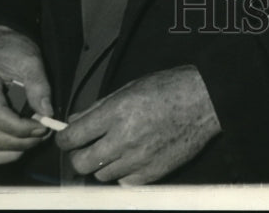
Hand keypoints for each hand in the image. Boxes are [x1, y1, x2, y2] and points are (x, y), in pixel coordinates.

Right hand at [0, 25, 53, 164]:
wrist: (1, 46)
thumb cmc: (14, 51)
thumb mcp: (31, 60)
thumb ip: (39, 85)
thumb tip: (47, 113)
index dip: (21, 127)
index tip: (43, 124)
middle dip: (22, 141)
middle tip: (44, 131)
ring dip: (14, 151)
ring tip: (34, 138)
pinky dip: (3, 154)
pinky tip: (21, 143)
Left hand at [56, 65, 220, 184]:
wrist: (204, 101)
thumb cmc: (169, 88)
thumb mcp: (130, 87)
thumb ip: (99, 106)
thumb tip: (75, 121)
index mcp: (117, 112)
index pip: (74, 136)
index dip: (64, 138)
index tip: (66, 137)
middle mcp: (124, 138)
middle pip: (82, 163)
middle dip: (78, 155)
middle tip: (86, 146)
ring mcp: (138, 159)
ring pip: (101, 175)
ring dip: (102, 164)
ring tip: (115, 148)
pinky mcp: (152, 174)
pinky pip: (123, 183)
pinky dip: (122, 173)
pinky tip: (131, 157)